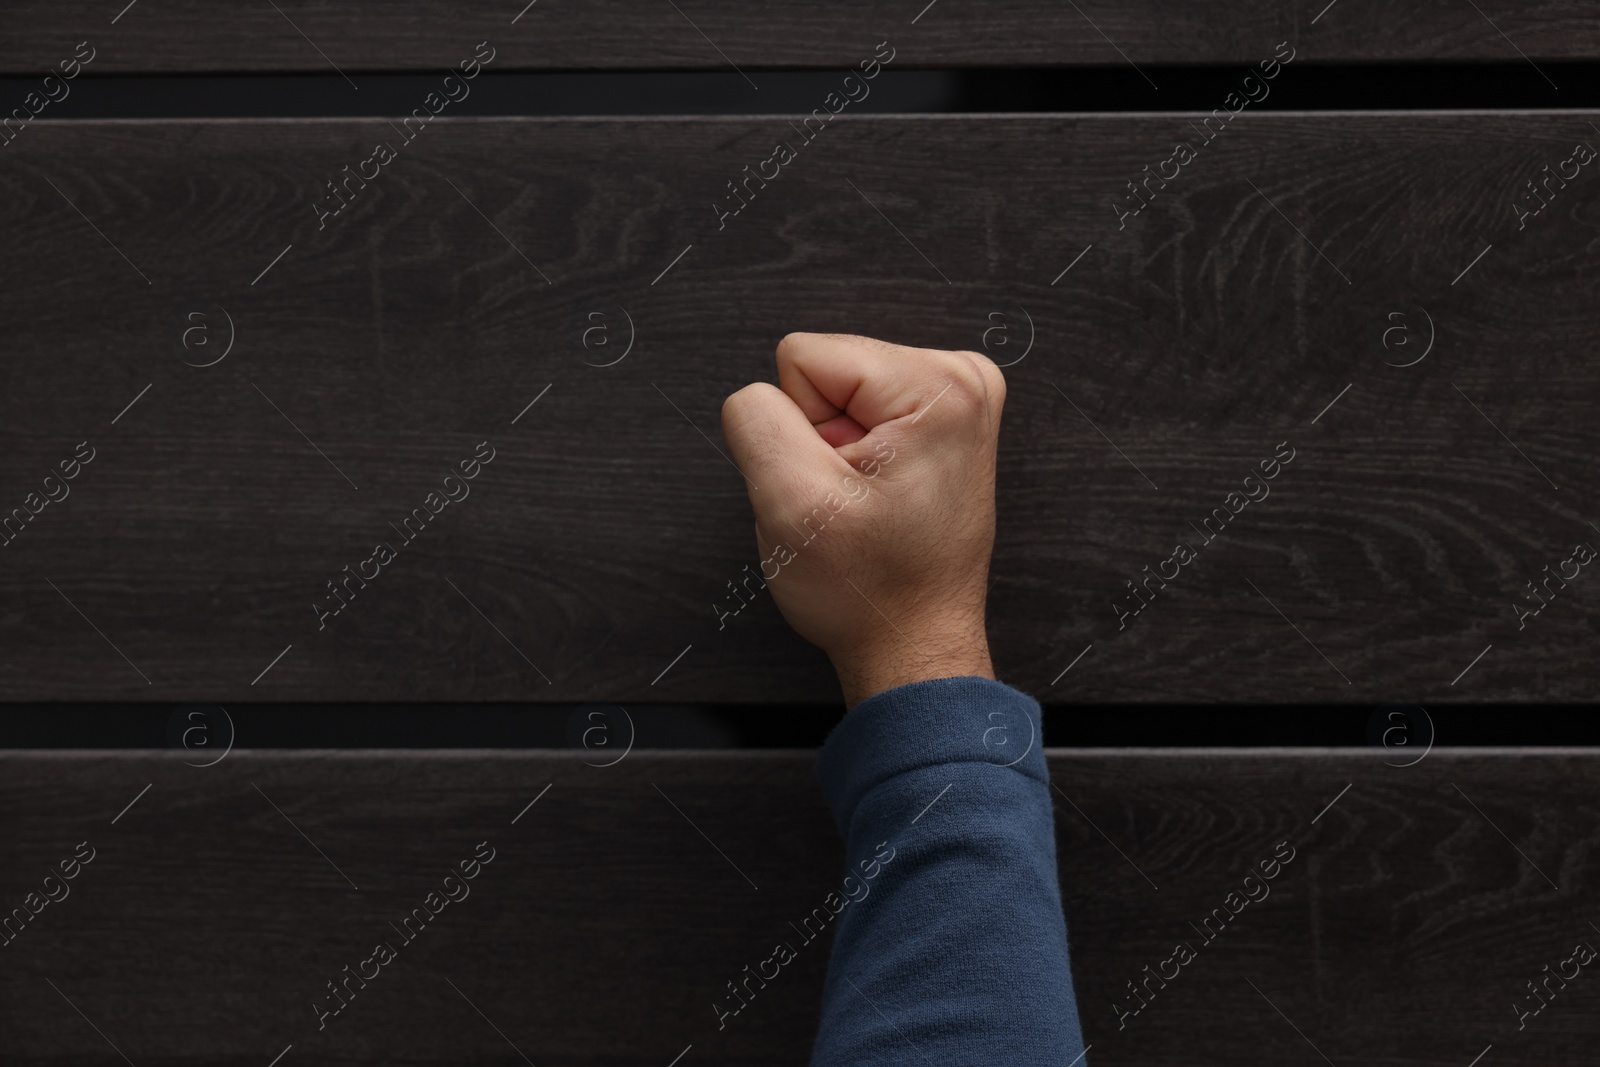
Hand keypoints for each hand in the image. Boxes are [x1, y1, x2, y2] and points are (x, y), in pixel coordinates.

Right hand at [721, 333, 1005, 708]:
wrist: (913, 642)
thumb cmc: (869, 590)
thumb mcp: (790, 502)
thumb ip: (756, 420)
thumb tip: (756, 394)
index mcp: (940, 387)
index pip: (802, 358)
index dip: (799, 429)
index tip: (836, 485)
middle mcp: (962, 381)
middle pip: (826, 371)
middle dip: (820, 440)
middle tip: (851, 502)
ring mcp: (958, 401)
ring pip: (838, 393)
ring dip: (836, 453)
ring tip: (866, 505)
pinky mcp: (945, 423)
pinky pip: (861, 414)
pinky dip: (857, 460)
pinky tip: (878, 500)